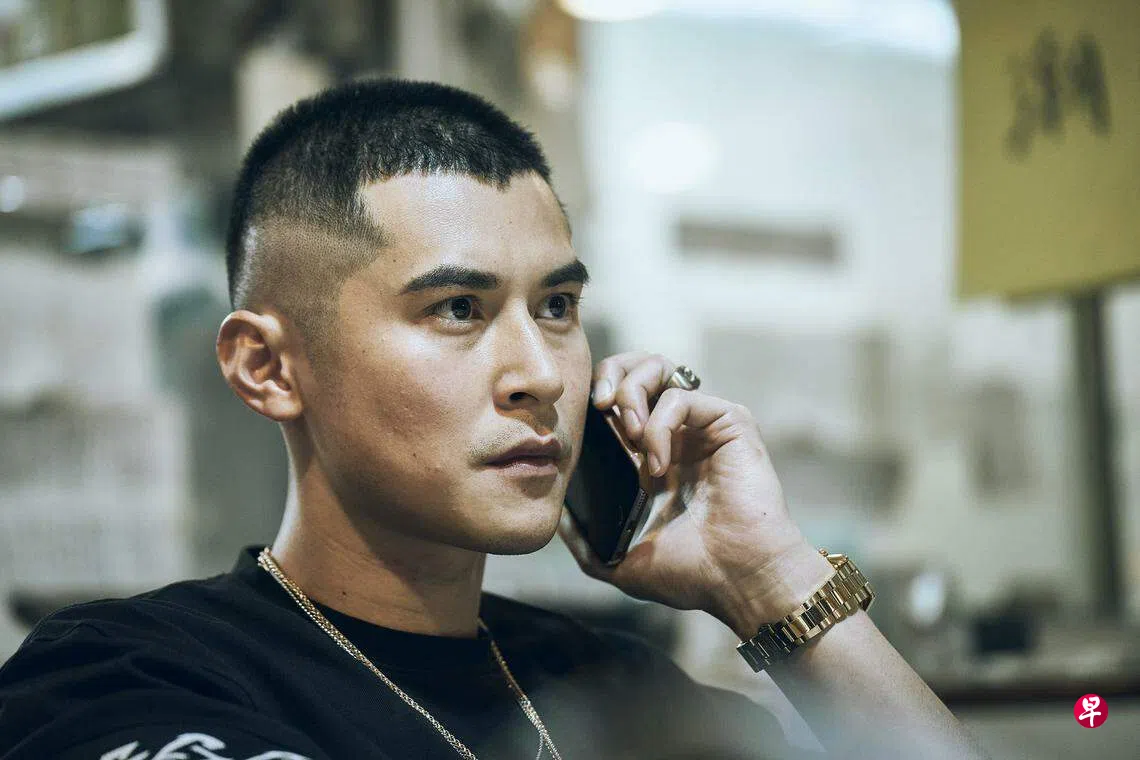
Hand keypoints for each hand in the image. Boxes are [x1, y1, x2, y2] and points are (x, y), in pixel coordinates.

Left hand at [560, 352, 832, 635]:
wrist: (738, 580)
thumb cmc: (691, 574)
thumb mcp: (621, 561)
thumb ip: (586, 541)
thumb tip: (557, 517)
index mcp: (652, 455)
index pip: (619, 399)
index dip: (596, 394)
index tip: (580, 420)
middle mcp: (678, 433)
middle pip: (638, 368)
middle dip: (611, 373)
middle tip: (599, 405)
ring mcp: (703, 426)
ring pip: (660, 369)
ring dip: (633, 393)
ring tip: (628, 432)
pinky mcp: (729, 422)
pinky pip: (681, 398)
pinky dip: (659, 426)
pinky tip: (658, 465)